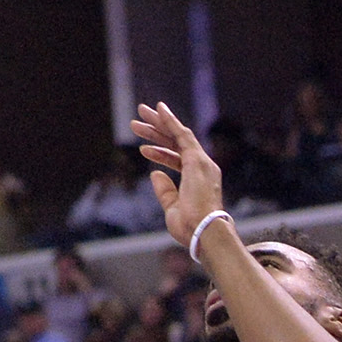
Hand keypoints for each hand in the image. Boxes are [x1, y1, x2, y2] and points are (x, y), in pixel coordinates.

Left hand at [132, 101, 225, 248]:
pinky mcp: (197, 159)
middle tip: (138, 122)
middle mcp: (203, 168)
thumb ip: (165, 190)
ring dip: (158, 124)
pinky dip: (170, 121)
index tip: (143, 149)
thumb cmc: (190, 226)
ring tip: (139, 114)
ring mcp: (201, 163)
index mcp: (199, 181)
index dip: (160, 153)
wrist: (203, 231)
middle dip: (157, 131)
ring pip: (177, 136)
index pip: (178, 161)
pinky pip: (182, 134)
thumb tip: (154, 173)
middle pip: (177, 144)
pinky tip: (159, 110)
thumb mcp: (172, 207)